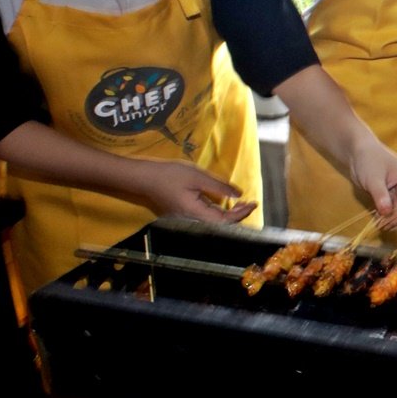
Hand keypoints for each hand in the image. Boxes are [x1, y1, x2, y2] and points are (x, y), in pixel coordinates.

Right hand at [130, 161, 253, 223]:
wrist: (142, 177)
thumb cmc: (169, 175)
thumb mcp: (197, 177)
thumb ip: (219, 186)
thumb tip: (239, 195)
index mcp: (196, 212)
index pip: (225, 220)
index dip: (242, 214)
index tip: (254, 203)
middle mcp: (192, 217)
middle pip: (220, 221)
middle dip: (238, 214)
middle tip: (251, 203)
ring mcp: (187, 213)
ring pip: (213, 217)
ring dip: (229, 211)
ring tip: (242, 202)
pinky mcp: (183, 208)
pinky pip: (205, 211)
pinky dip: (219, 207)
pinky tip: (224, 199)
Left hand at [345, 134, 396, 231]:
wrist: (360, 151)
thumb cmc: (366, 160)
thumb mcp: (372, 179)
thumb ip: (380, 196)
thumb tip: (386, 213)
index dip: (396, 217)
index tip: (382, 225)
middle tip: (380, 226)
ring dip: (393, 219)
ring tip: (378, 222)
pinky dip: (389, 215)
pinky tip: (378, 217)